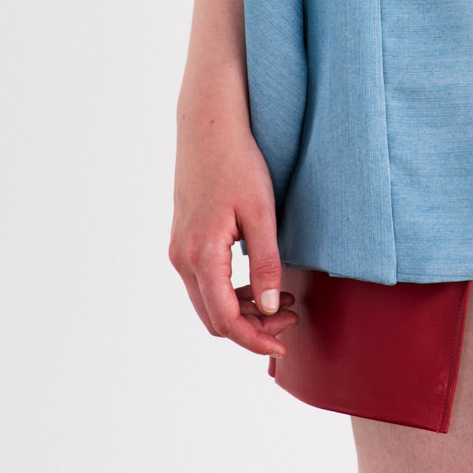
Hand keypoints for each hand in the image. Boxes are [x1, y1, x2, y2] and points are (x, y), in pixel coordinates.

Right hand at [170, 88, 298, 359]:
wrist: (208, 124)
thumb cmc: (238, 162)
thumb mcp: (261, 211)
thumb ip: (266, 261)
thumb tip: (273, 307)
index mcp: (201, 255)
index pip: (226, 320)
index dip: (255, 340)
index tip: (284, 347)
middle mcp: (182, 258)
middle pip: (214, 318)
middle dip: (253, 328)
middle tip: (293, 318)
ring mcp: (179, 250)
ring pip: (208, 303)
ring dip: (244, 310)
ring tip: (285, 299)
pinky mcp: (183, 240)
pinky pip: (204, 283)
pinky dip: (232, 293)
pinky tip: (261, 282)